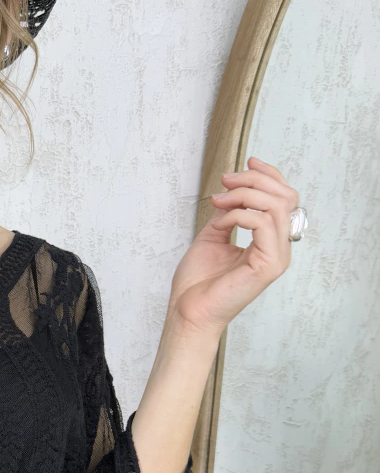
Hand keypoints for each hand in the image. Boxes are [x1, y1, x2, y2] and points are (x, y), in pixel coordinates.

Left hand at [167, 155, 299, 337]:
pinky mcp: (269, 265)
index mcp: (269, 241)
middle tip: (225, 180)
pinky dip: (238, 215)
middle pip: (285, 196)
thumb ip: (229, 214)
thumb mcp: (213, 235)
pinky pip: (264, 223)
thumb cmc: (198, 282)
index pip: (284, 198)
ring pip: (276, 206)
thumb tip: (233, 193)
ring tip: (219, 202)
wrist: (188, 311)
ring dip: (244, 195)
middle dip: (254, 179)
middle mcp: (279, 248)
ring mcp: (277, 257)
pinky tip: (221, 224)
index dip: (269, 175)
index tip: (247, 161)